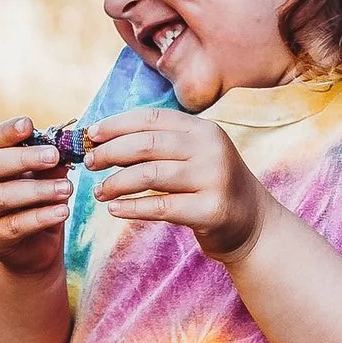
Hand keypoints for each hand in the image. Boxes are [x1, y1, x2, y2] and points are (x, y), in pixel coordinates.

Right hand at [0, 117, 72, 278]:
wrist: (33, 250)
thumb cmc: (38, 204)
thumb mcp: (47, 180)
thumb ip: (52, 164)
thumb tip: (67, 147)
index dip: (9, 132)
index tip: (29, 124)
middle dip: (24, 158)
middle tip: (54, 155)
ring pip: (1, 196)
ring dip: (36, 190)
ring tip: (67, 188)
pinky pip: (14, 225)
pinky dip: (40, 217)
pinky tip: (63, 211)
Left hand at [86, 108, 276, 261]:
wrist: (253, 224)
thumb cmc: (211, 187)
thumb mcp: (194, 156)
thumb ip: (160, 145)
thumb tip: (105, 141)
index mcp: (203, 130)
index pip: (151, 118)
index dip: (116, 124)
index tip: (91, 135)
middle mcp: (210, 149)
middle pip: (146, 144)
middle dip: (110, 152)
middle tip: (88, 164)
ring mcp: (213, 178)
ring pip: (150, 175)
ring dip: (116, 183)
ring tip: (98, 191)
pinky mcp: (211, 210)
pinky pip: (161, 207)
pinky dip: (132, 208)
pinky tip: (114, 210)